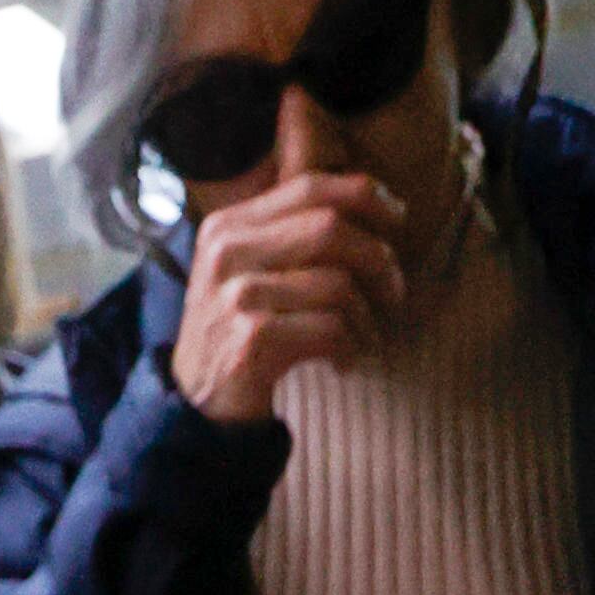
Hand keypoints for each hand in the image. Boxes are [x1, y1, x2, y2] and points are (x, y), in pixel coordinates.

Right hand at [165, 173, 410, 424]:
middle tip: (393, 292)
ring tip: (364, 339)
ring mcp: (237, 295)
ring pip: (337, 283)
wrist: (196, 407)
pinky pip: (331, 330)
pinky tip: (344, 364)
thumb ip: (288, 233)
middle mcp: (228, 252)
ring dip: (366, 317)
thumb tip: (369, 204)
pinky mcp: (253, 339)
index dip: (364, 195)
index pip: (310, 187)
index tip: (398, 218)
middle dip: (377, 259)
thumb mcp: (247, 270)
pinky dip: (351, 349)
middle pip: (331, 228)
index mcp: (228, 225)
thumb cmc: (237, 334)